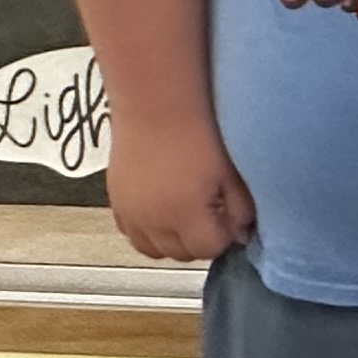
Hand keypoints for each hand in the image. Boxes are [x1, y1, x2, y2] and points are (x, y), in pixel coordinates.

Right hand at [105, 113, 256, 262]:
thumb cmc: (198, 131)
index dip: (224, 238)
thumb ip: (240, 209)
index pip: (208, 250)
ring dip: (172, 241)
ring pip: (153, 249)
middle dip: (200, 242)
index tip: (231, 222)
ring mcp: (130, 212)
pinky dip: (147, 231)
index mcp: (185, 215)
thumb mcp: (230, 172)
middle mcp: (153, 221)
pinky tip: (163, 211)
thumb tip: (242, 235)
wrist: (155, 104)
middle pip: (181, 253)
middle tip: (213, 218)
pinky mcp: (115, 200)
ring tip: (187, 217)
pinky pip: (131, 232)